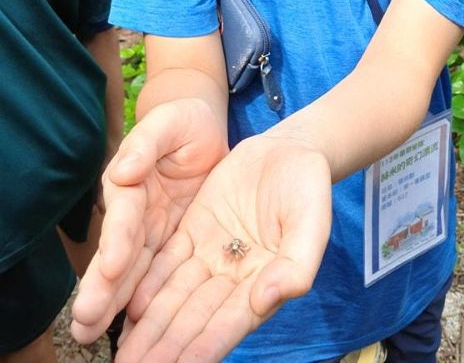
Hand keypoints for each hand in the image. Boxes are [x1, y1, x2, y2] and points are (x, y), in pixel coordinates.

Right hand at [71, 97, 228, 343]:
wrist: (203, 131)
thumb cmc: (184, 121)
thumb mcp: (169, 121)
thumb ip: (146, 142)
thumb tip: (123, 170)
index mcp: (131, 181)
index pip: (124, 214)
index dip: (116, 240)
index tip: (111, 267)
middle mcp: (136, 211)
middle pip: (118, 252)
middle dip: (102, 287)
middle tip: (84, 322)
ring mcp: (152, 230)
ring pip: (132, 271)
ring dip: (113, 302)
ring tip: (91, 334)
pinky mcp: (173, 241)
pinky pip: (158, 274)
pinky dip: (145, 300)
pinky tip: (135, 329)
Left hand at [113, 134, 331, 362]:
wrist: (290, 149)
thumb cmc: (308, 187)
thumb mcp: (311, 220)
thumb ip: (297, 263)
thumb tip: (267, 300)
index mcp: (265, 281)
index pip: (231, 322)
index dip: (204, 347)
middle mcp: (234, 277)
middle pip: (195, 317)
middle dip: (165, 347)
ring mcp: (212, 254)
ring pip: (175, 296)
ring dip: (150, 326)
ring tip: (123, 354)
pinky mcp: (194, 229)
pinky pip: (168, 262)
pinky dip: (150, 285)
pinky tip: (131, 308)